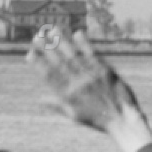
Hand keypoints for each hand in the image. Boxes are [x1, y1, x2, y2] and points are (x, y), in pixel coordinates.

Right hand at [30, 31, 151, 151]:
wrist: (122, 120)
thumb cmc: (98, 120)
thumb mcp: (75, 116)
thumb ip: (57, 105)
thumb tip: (39, 99)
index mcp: (69, 96)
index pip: (50, 77)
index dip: (39, 64)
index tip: (29, 54)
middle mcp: (78, 84)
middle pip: (59, 63)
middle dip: (47, 50)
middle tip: (37, 37)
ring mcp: (91, 76)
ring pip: (73, 56)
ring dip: (62, 42)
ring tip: (53, 31)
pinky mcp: (105, 71)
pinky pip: (92, 55)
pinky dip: (84, 44)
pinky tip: (77, 33)